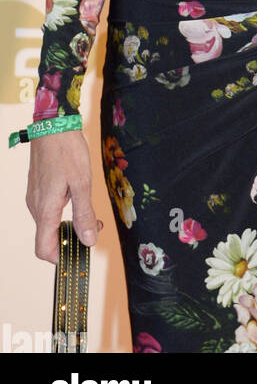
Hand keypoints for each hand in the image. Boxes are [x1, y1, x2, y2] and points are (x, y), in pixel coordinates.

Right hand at [26, 130, 102, 263]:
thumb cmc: (67, 151)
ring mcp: (35, 197)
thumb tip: (88, 241)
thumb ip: (84, 213)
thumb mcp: (82, 183)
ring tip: (90, 212)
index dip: (59, 258)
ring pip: (49, 222)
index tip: (78, 254)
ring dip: (68, 223)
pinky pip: (48, 209)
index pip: (44, 249)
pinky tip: (78, 197)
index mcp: (45, 210)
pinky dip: (63, 211)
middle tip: (95, 226)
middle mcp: (36, 207)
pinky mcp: (38, 188)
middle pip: (48, 237)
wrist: (52, 125)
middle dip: (71, 237)